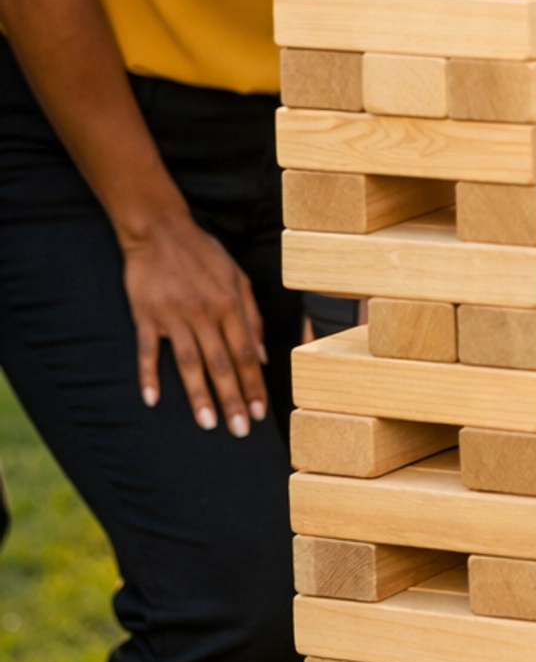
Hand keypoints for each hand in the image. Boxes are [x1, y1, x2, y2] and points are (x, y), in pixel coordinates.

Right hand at [121, 209, 267, 435]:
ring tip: (208, 423)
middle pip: (221, 363)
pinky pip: (147, 351)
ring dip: (199, 395)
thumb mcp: (237, 277)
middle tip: (239, 430)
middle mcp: (204, 312)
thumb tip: (263, 356)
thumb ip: (251, 316)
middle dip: (232, 399)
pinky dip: (148, 375)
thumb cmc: (203, 255)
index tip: (260, 413)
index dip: (254, 385)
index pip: (245, 353)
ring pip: (189, 362)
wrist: (160, 231)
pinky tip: (152, 400)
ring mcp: (173, 315)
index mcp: (229, 304)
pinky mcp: (146, 315)